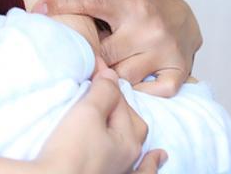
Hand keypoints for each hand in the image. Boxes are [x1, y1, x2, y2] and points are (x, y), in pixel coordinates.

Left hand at [34, 0, 201, 96]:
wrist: (189, 20)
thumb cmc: (146, 9)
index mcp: (131, 6)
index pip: (92, 1)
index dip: (63, 4)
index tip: (39, 8)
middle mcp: (148, 27)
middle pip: (104, 51)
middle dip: (91, 57)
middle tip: (86, 58)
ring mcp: (164, 51)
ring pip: (123, 76)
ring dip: (112, 76)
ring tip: (110, 70)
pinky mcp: (178, 72)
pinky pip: (152, 92)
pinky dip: (140, 93)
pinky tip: (134, 85)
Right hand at [35, 68, 166, 173]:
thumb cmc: (71, 152)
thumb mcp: (87, 113)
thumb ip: (103, 92)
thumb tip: (111, 76)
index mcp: (129, 139)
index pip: (121, 101)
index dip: (107, 82)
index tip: (94, 66)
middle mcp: (129, 157)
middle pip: (129, 122)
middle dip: (116, 103)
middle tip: (96, 89)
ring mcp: (120, 171)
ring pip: (132, 144)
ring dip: (128, 125)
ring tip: (118, 113)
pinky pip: (139, 172)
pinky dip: (149, 164)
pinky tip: (158, 156)